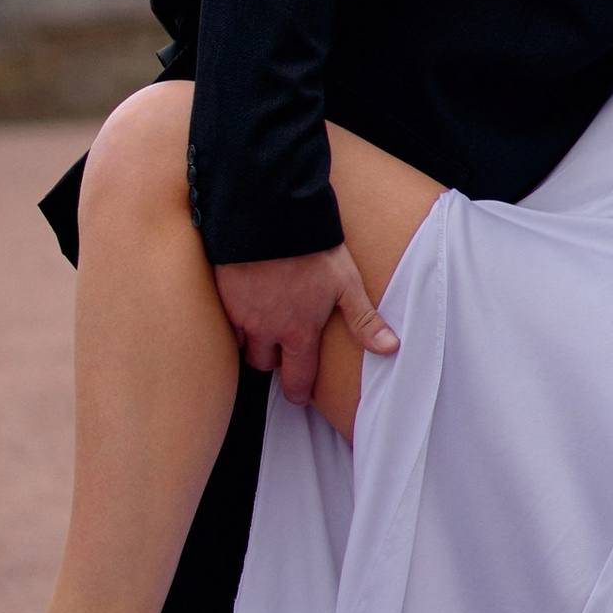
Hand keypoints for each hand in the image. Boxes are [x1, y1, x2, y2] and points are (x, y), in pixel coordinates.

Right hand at [213, 248, 397, 405]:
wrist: (269, 217)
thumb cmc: (313, 250)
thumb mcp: (346, 284)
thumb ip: (364, 320)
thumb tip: (389, 349)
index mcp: (298, 332)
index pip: (297, 380)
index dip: (299, 392)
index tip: (301, 395)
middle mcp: (267, 331)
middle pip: (266, 365)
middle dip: (276, 361)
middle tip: (285, 348)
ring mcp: (242, 316)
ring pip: (245, 344)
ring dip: (256, 340)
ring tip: (268, 322)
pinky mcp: (223, 297)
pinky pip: (228, 322)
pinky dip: (238, 318)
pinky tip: (250, 302)